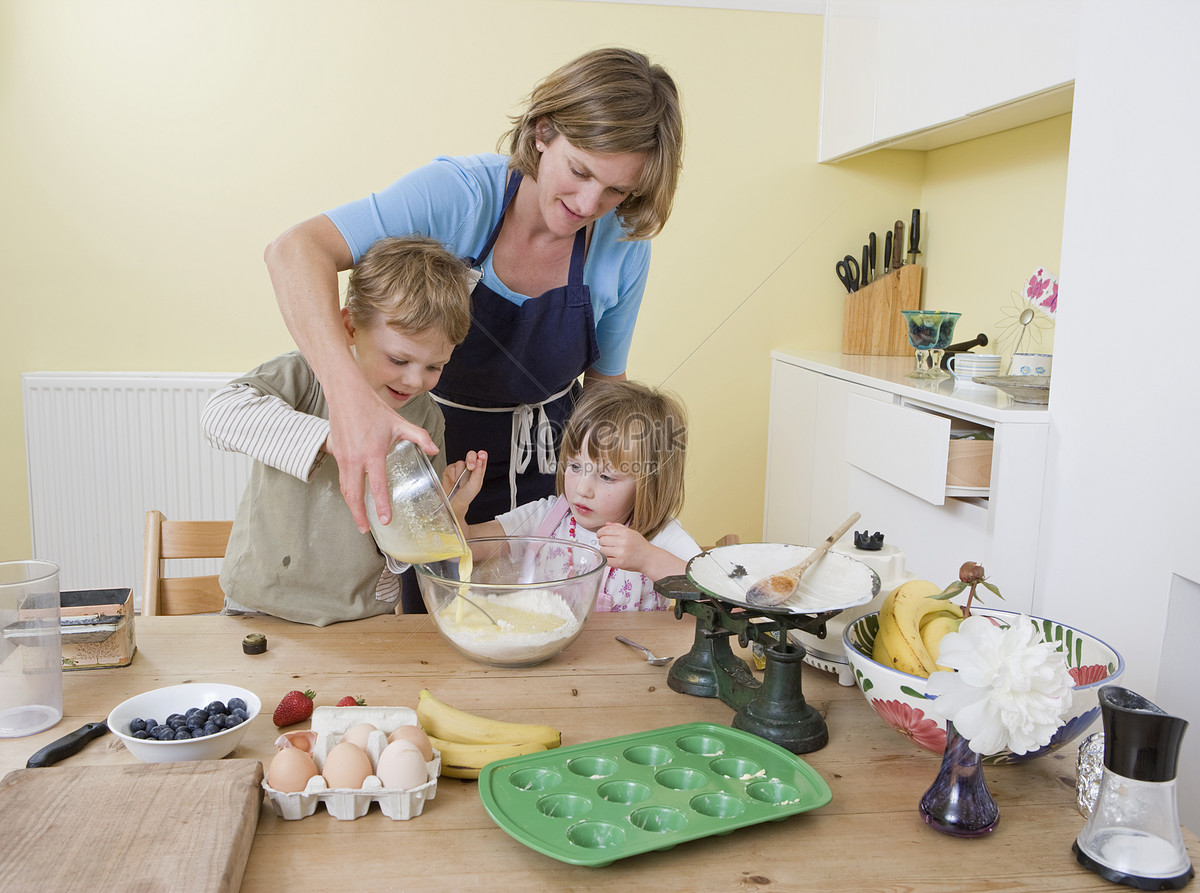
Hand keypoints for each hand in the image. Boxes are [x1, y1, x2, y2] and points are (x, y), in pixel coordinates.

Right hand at [325, 380, 436, 532]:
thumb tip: (435, 449)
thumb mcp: (399, 423)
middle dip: (359, 515)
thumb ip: (419, 437)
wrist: (346, 394)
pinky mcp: (336, 454)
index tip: (385, 520)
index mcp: (373, 453)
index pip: (378, 486)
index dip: (381, 505)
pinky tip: (353, 497)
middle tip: (366, 529)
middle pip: (354, 495)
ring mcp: (343, 458)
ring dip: (351, 506)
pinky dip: (347, 491)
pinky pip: (342, 478)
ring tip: (359, 519)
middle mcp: (355, 459)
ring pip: (345, 489)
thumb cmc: (372, 408)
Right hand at [442, 450, 486, 527]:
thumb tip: (480, 460)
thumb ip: (478, 472)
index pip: (481, 458)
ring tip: (459, 482)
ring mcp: (459, 469)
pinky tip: (453, 481)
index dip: (482, 455)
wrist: (453, 503)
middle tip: (471, 466)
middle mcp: (469, 468)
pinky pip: (451, 467)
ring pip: (460, 462)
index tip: (482, 455)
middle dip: (471, 459)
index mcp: (478, 471)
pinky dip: (452, 475)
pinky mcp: (450, 470)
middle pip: (471, 455)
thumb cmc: (466, 496)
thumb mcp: (475, 485)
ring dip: (460, 473)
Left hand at [598, 523, 686, 580]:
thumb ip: (618, 527)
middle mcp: (623, 542)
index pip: (605, 530)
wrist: (649, 558)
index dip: (600, 533)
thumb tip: (606, 524)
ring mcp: (621, 553)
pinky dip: (607, 559)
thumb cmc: (640, 546)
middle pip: (602, 540)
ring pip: (602, 550)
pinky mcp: (620, 563)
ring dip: (604, 551)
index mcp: (625, 533)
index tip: (600, 535)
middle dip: (602, 542)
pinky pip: (606, 560)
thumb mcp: (631, 532)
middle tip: (606, 544)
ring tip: (610, 551)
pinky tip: (611, 557)